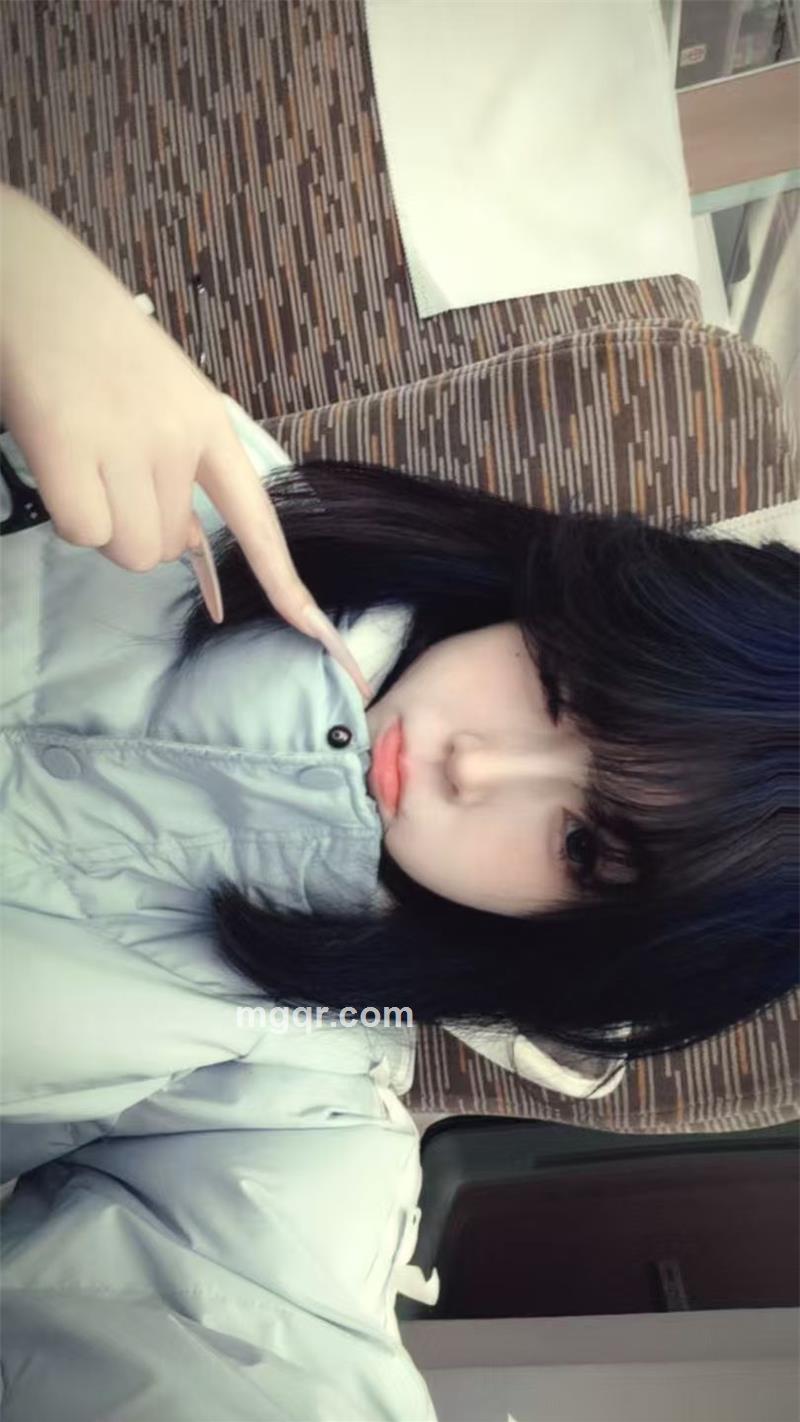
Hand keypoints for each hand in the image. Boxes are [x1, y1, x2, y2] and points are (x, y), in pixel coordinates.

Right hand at [0, 185, 372, 701]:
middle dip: (135, 529)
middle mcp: (179, 439)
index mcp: (209, 425)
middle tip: (105, 469)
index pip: (257, 521)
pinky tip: (58, 457)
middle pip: (167, 552)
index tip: (317, 637)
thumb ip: (180, 471)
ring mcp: (126, 443)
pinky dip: (66, 511)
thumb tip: (182, 550)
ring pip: (127, 549)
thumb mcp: (162, 398)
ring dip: (99, 523)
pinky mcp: (70, 447)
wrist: (35, 279)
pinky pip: (82, 530)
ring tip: (81, 456)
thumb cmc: (93, 340)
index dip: (285, 585)